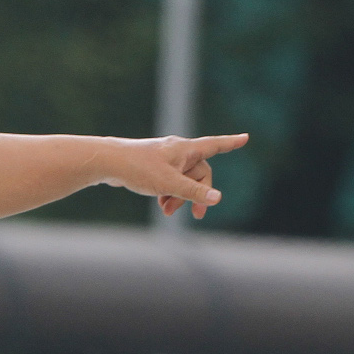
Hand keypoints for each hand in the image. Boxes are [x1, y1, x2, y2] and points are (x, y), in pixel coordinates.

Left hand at [100, 133, 248, 219]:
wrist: (108, 163)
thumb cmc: (139, 168)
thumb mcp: (169, 184)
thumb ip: (193, 193)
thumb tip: (217, 199)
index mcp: (185, 150)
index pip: (214, 145)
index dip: (230, 143)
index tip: (245, 137)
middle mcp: (178, 151)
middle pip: (200, 174)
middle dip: (197, 195)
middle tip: (197, 216)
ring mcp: (167, 159)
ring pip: (184, 180)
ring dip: (180, 197)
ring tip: (167, 211)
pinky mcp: (156, 167)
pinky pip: (172, 182)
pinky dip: (170, 194)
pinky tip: (161, 205)